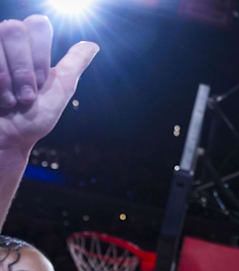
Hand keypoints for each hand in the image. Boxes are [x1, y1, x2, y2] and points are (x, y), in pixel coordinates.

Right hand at [0, 15, 98, 153]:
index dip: (41, 56)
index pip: (37, 24)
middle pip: (14, 29)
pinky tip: (0, 99)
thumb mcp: (59, 91)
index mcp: (29, 47)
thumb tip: (92, 45)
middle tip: (28, 95)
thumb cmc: (32, 118)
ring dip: (9, 79)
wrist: (8, 139)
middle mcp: (6, 44)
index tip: (42, 83)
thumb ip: (73, 65)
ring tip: (12, 102)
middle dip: (24, 68)